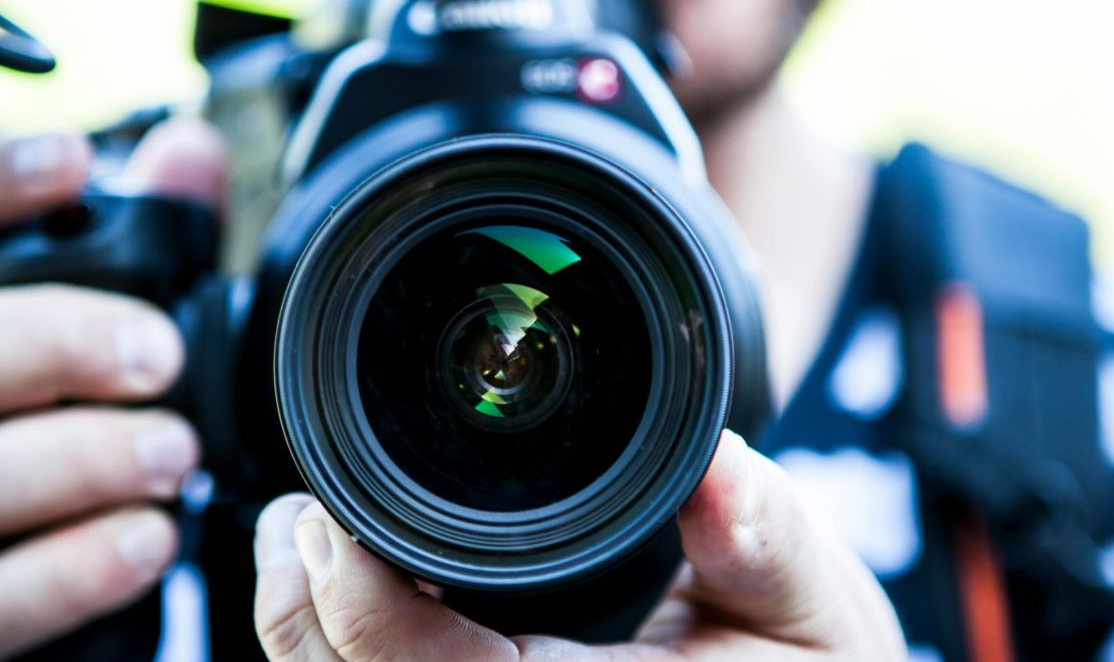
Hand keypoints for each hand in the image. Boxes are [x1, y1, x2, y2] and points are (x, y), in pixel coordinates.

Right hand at [0, 119, 226, 661]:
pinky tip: (147, 540)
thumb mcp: (106, 335)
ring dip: (76, 463)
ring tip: (174, 454)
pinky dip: (68, 571)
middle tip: (159, 356)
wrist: (17, 588)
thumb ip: (150, 246)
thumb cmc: (57, 431)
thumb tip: (189, 150)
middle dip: (52, 345)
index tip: (74, 162)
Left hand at [251, 430, 907, 660]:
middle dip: (298, 614)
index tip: (330, 514)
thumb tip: (722, 469)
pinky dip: (344, 652)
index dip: (359, 604)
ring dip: (308, 635)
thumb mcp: (819, 611)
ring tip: (299, 543)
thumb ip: (769, 542)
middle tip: (294, 516)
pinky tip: (347, 592)